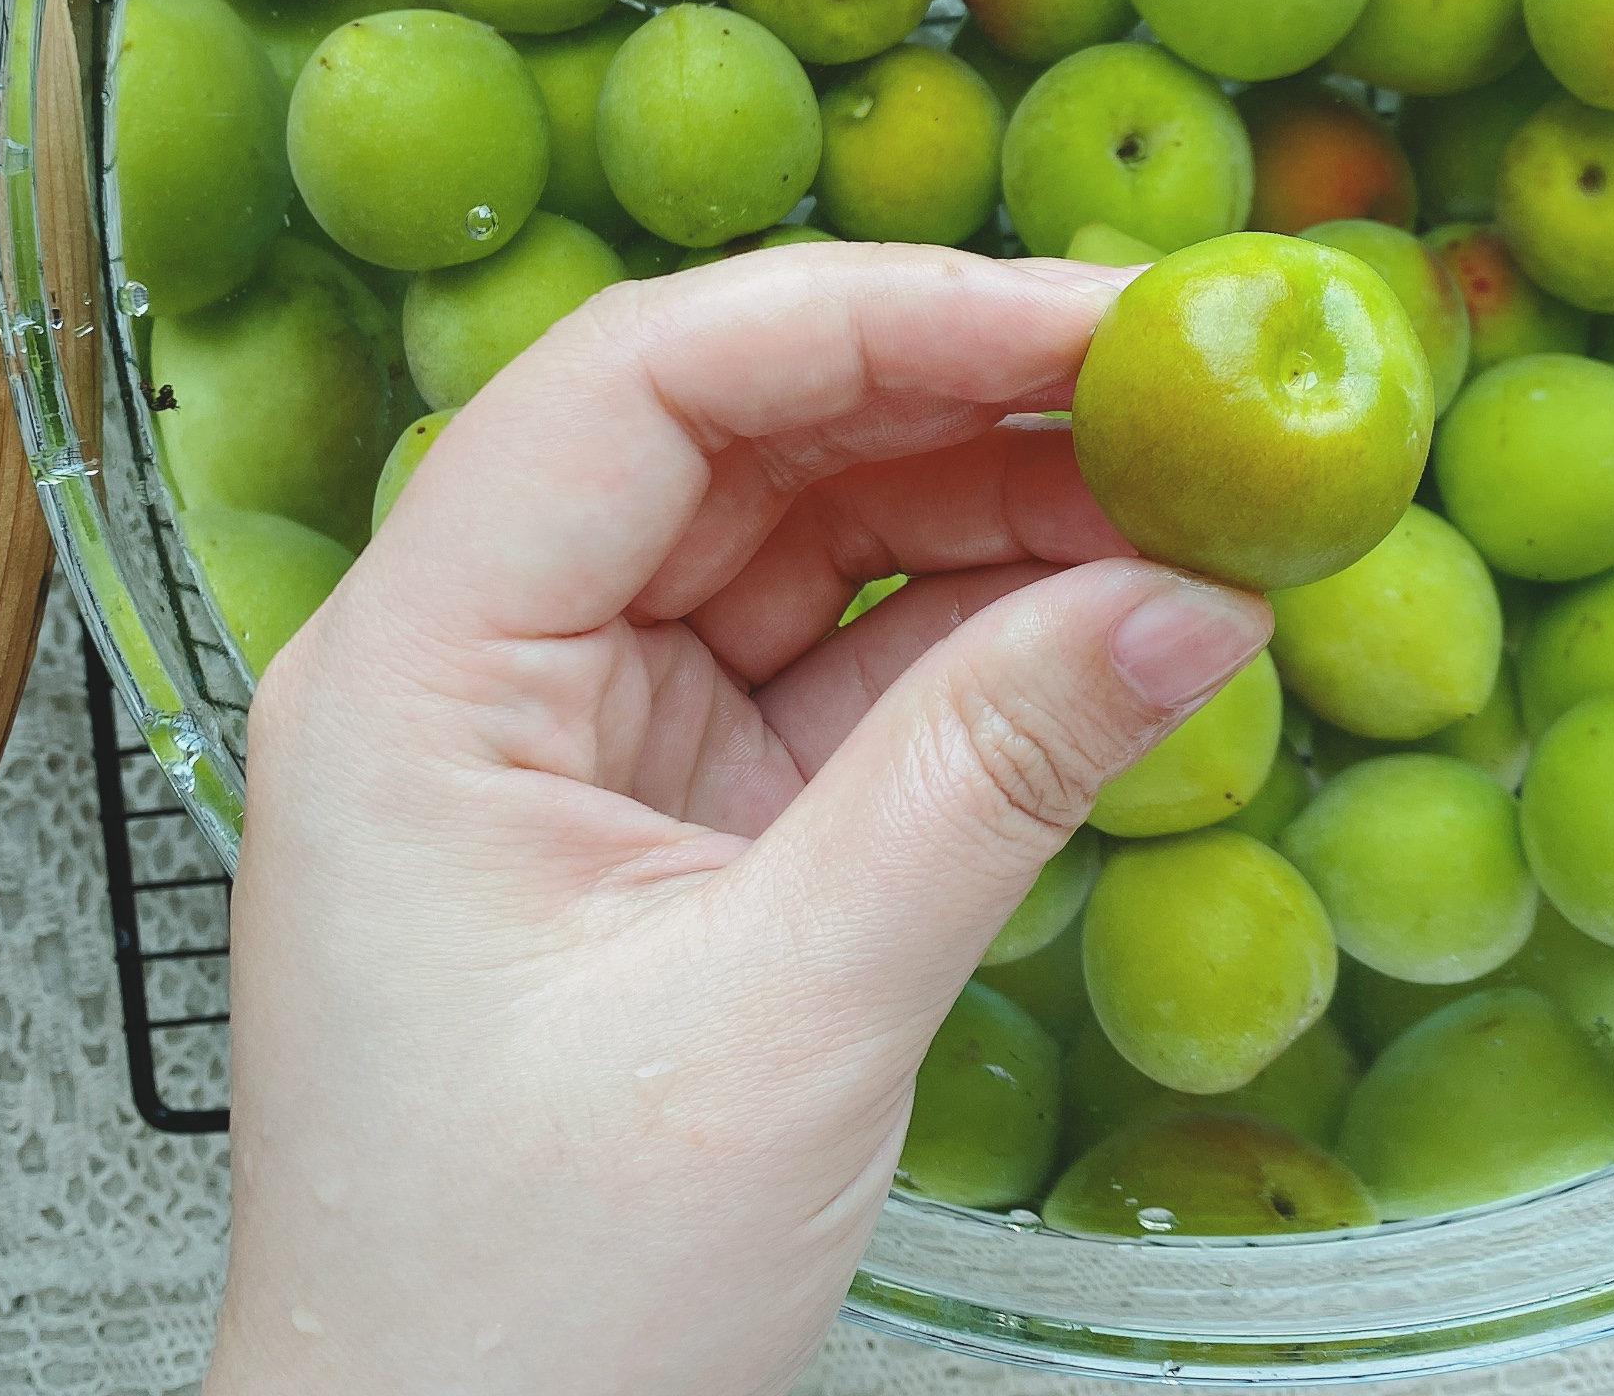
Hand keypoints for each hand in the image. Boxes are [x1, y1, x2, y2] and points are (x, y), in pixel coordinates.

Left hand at [203, 245, 1270, 1395]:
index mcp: (419, 668)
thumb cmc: (524, 1304)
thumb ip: (992, 780)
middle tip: (1182, 384)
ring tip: (1189, 496)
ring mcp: (580, 734)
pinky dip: (979, 639)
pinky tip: (1117, 612)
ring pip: (800, 541)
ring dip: (994, 510)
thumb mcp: (787, 1022)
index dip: (873, 317)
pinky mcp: (670, 812)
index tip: (1087, 317)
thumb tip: (1195, 597)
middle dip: (960, 397)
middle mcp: (484, 661)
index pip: (638, 384)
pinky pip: (837, 668)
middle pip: (734, 438)